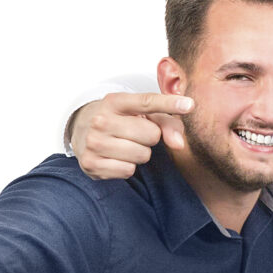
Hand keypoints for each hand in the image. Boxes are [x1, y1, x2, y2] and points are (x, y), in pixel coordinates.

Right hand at [68, 90, 193, 181]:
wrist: (83, 132)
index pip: (147, 102)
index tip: (190, 105)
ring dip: (140, 154)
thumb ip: (167, 122)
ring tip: (126, 145)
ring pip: (141, 155)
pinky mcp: (91, 163)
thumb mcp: (141, 114)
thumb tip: (179, 144)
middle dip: (150, 137)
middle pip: (151, 135)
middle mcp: (101, 120)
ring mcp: (94, 142)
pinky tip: (116, 158)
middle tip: (135, 134)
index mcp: (115, 101)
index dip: (169, 103)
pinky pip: (128, 171)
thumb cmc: (121, 121)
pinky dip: (127, 167)